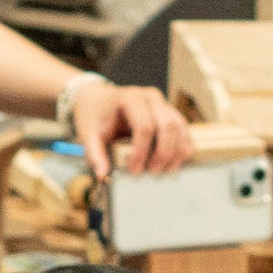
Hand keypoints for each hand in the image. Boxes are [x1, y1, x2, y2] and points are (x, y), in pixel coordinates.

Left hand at [67, 77, 193, 174]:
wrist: (100, 100)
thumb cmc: (95, 115)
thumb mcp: (89, 133)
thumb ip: (94, 153)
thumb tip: (102, 174)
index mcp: (130, 98)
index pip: (144, 126)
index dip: (142, 151)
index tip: (134, 169)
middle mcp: (150, 97)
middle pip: (167, 126)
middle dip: (163, 153)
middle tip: (152, 171)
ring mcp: (162, 103)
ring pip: (180, 127)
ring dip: (176, 151)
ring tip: (166, 170)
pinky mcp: (169, 111)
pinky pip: (184, 128)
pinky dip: (184, 146)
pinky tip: (176, 161)